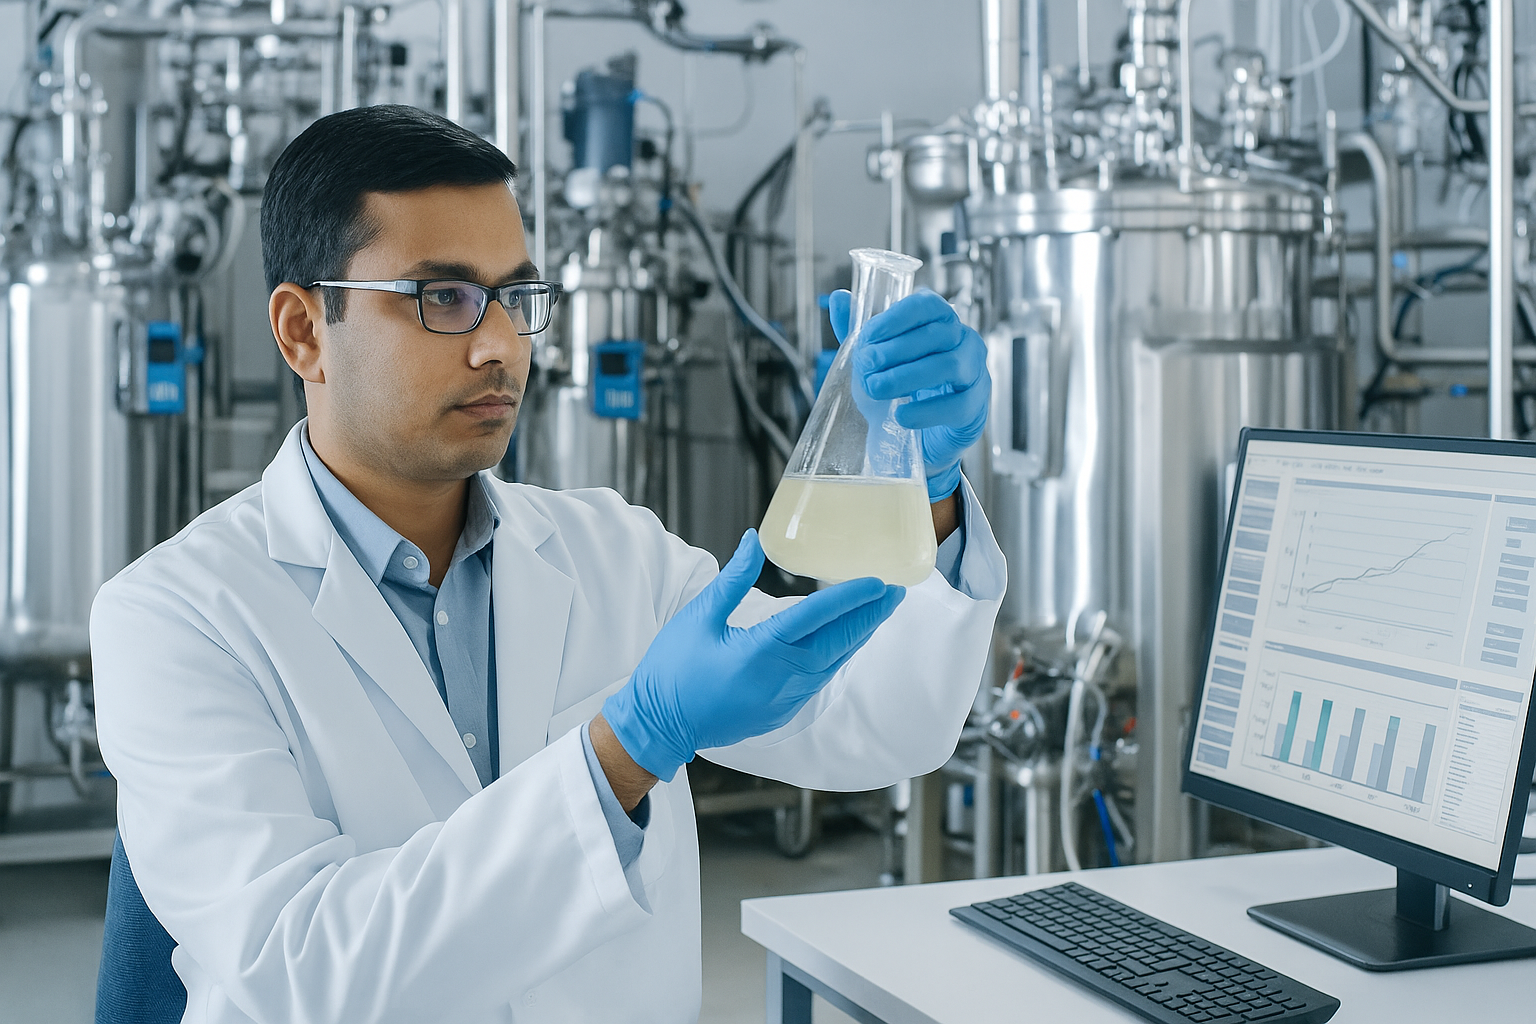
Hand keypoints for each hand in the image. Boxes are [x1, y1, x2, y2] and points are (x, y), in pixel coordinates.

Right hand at [602, 530, 904, 780]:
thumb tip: (755, 541)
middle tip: (897, 591)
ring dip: (857, 636)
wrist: (658, 725)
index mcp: (758, 651)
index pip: (815, 618)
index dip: (849, 597)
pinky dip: (837, 655)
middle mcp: (779, 678)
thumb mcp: (698, 617)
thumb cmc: (672, 670)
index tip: (877, 581)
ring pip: (833, 662)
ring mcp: (784, 699)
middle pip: (838, 642)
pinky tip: (845, 641)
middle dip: (869, 616)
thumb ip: (734, 579)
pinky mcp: (782, 710)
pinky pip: (819, 678)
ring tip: (878, 610)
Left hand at [830, 289, 989, 503]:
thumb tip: (838, 298)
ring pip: (950, 365)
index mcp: (942, 323)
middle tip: (867, 365)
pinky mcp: (975, 408)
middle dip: (898, 349)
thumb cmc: (904, 391)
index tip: (870, 335)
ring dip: (908, 376)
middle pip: (939, 334)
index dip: (898, 317)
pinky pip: (958, 405)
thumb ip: (862, 333)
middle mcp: (965, 342)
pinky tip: (901, 416)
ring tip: (877, 388)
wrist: (922, 440)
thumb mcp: (879, 362)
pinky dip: (926, 411)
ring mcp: (975, 374)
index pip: (928, 305)